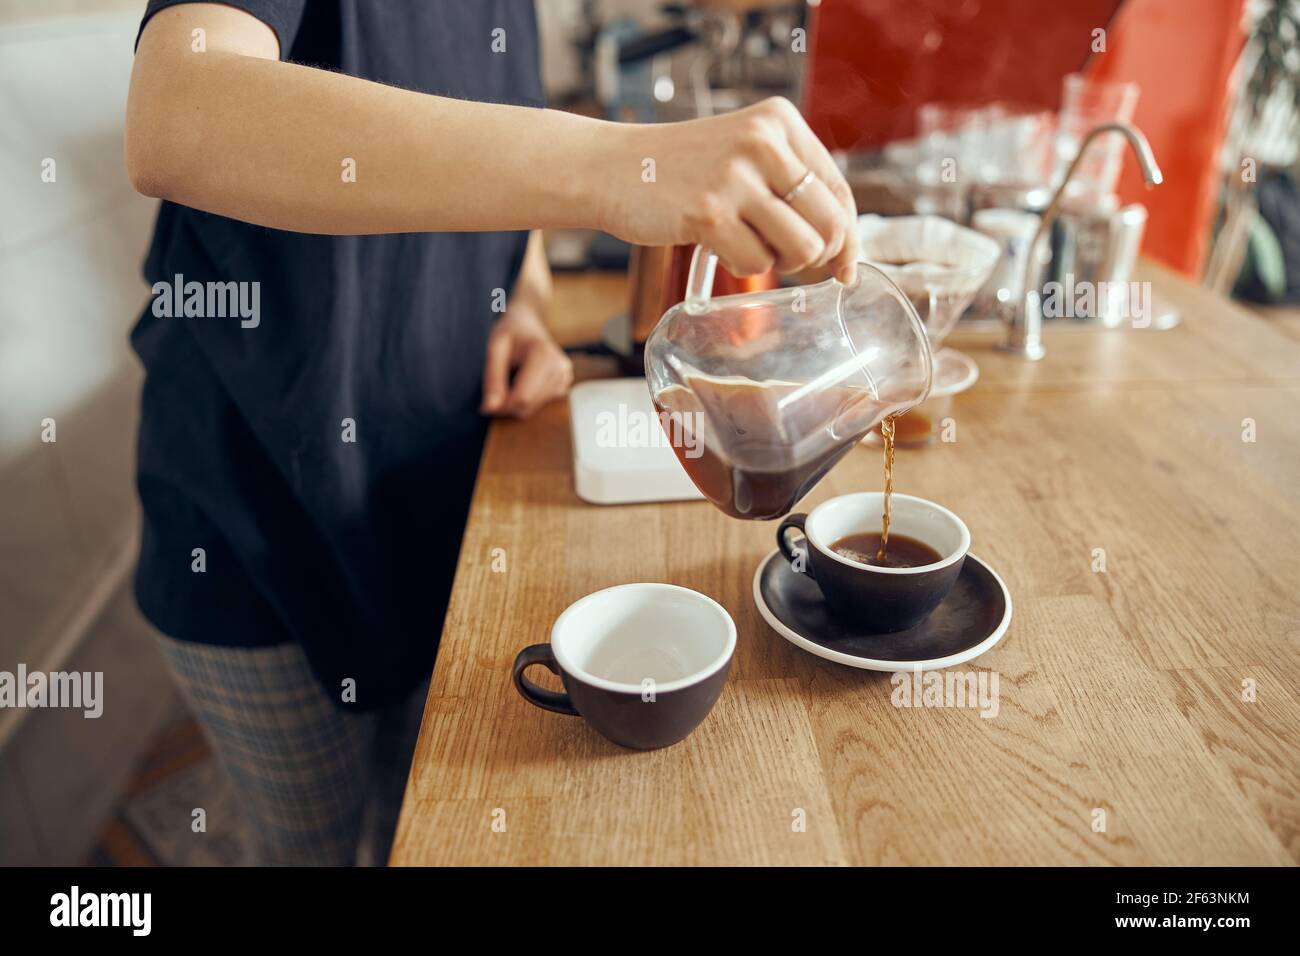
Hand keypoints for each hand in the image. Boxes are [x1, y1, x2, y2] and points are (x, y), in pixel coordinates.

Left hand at [480, 305, 573, 418]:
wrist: (528, 322)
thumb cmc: (509, 333)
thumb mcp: (495, 349)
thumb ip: (492, 379)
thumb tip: (489, 409)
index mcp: (543, 355)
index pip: (522, 399)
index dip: (501, 405)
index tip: (487, 401)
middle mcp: (559, 366)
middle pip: (528, 406)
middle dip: (507, 405)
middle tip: (494, 391)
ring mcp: (565, 375)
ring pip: (534, 408)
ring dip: (516, 402)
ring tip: (509, 380)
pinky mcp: (565, 382)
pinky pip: (541, 403)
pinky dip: (528, 398)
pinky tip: (523, 380)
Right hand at [598, 97, 858, 283]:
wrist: (613, 167)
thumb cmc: (682, 170)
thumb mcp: (743, 153)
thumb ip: (791, 184)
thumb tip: (844, 252)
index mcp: (779, 121)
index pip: (838, 189)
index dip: (848, 236)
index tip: (845, 266)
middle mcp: (763, 141)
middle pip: (829, 223)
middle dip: (818, 256)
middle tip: (792, 261)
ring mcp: (735, 177)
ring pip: (801, 248)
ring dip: (780, 263)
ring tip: (750, 246)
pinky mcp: (709, 213)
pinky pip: (756, 263)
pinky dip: (742, 266)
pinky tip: (720, 246)